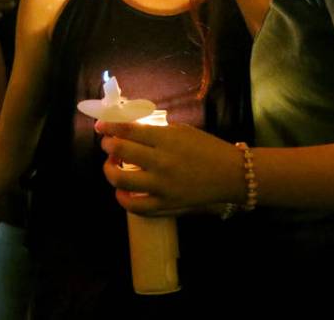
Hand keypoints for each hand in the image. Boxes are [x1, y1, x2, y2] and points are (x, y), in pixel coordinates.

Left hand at [97, 120, 240, 214]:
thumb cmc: (207, 148)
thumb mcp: (182, 131)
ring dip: (109, 171)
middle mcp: (162, 162)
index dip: (109, 127)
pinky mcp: (167, 205)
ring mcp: (163, 186)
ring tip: (112, 166)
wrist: (231, 174)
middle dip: (108, 145)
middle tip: (108, 144)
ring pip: (121, 180)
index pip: (128, 130)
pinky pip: (136, 207)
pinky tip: (122, 192)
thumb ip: (155, 131)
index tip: (101, 126)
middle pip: (120, 150)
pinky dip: (123, 199)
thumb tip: (127, 129)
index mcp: (166, 139)